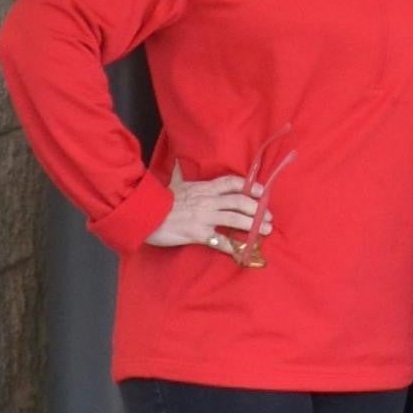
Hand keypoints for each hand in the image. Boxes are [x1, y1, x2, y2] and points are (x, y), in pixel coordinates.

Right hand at [147, 168, 269, 255]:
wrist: (143, 214)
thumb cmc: (159, 200)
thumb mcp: (173, 184)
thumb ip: (179, 173)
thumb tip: (177, 160)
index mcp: (204, 188)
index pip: (232, 183)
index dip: (250, 187)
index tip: (262, 193)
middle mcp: (208, 201)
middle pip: (240, 201)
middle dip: (258, 209)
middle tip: (269, 217)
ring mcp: (204, 217)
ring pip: (236, 219)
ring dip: (254, 225)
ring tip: (267, 231)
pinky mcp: (199, 233)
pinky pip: (221, 241)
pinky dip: (235, 248)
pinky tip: (245, 252)